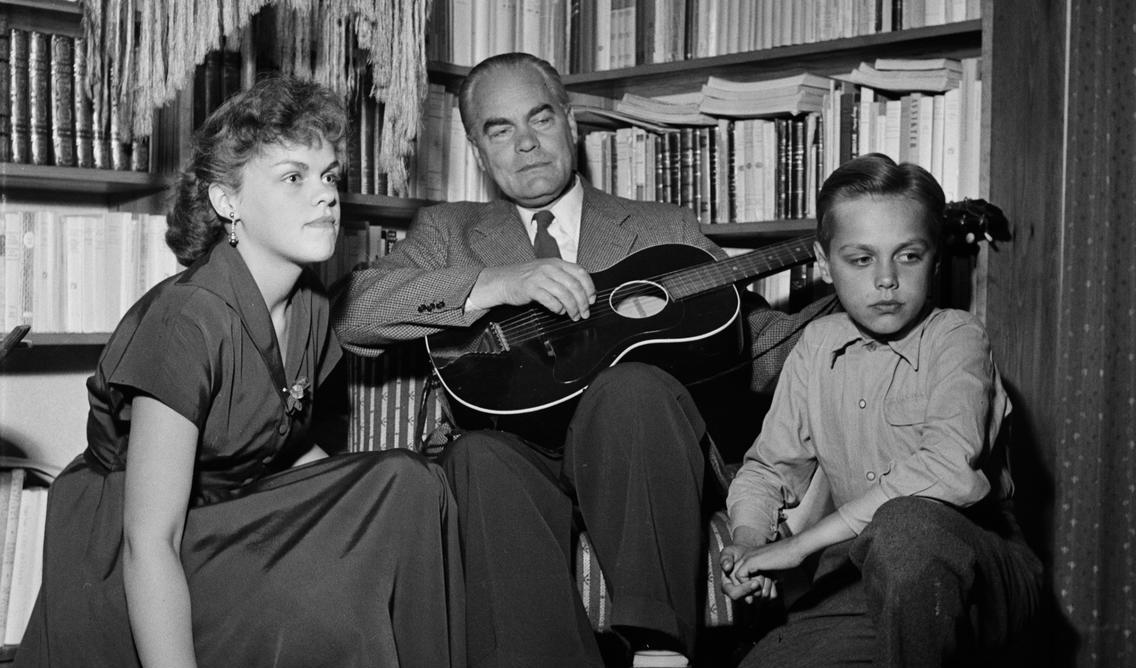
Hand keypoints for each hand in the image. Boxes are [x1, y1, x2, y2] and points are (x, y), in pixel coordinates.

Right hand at [472, 259, 595, 319]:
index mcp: (557, 263)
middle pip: (575, 285)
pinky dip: (558, 308)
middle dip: (583, 302)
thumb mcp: (547, 272)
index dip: (590, 287)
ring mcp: (540, 277)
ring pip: (565, 294)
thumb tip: (583, 293)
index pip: (580, 272)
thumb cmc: (526, 279)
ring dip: (572, 308)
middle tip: (585, 313)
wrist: (503, 281)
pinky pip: (551, 300)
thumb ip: (564, 279)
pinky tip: (558, 311)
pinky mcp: (531, 288)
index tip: (592, 299)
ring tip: (573, 316)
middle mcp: (550, 268)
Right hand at [720, 544, 778, 603]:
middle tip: (764, 578)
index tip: (755, 583)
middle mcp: (739, 592)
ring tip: (768, 575)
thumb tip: (726, 567)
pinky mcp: (761, 594)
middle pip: (749, 599)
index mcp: (728, 586)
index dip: (744, 590)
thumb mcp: (728, 552)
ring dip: (766, 587)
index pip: (734, 594)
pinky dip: (773, 589)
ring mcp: (750, 594)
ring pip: (760, 599)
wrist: (750, 552)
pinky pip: (770, 597)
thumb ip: (725, 558)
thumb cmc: (737, 553)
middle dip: (758, 590)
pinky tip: (772, 578)